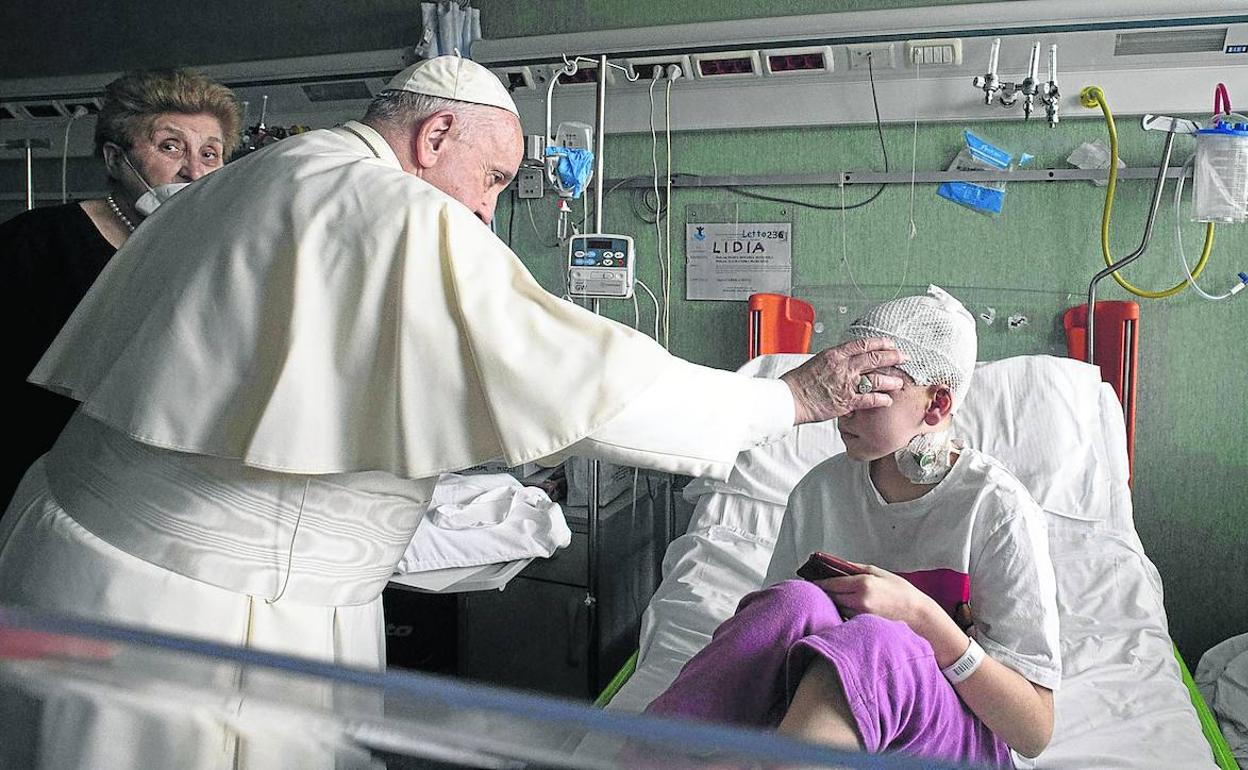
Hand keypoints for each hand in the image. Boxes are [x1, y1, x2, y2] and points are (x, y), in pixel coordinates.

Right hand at [779, 338, 906, 423]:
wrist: (789, 398)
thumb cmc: (799, 382)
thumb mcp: (817, 362)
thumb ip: (834, 361)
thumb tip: (846, 360)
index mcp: (835, 354)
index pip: (863, 344)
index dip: (880, 343)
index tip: (891, 344)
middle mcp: (843, 366)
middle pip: (874, 358)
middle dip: (893, 357)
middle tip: (904, 358)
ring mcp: (846, 384)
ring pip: (876, 379)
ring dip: (891, 380)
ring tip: (899, 382)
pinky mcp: (846, 401)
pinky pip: (869, 399)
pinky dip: (881, 399)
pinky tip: (888, 400)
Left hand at [817, 563, 933, 628]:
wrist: (918, 615)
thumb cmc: (901, 591)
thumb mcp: (879, 572)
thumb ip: (855, 567)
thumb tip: (836, 564)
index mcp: (863, 583)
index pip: (831, 584)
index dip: (819, 582)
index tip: (811, 580)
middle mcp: (860, 600)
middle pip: (831, 597)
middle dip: (824, 593)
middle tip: (819, 589)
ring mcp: (861, 615)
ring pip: (837, 608)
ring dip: (833, 604)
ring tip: (833, 598)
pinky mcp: (863, 625)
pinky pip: (846, 618)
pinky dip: (843, 613)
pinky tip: (846, 609)